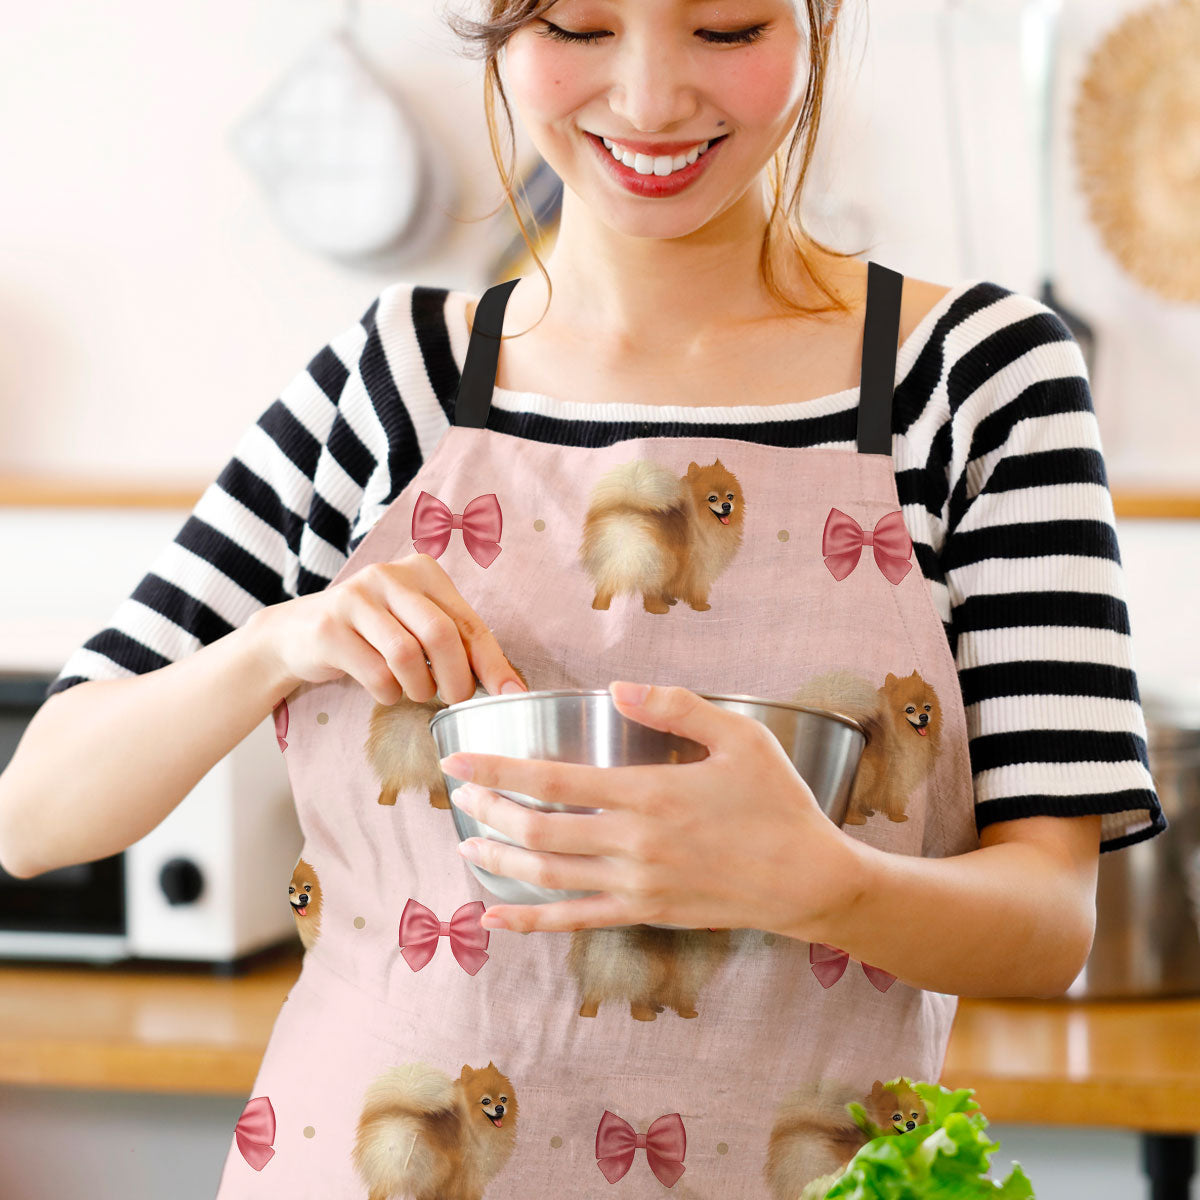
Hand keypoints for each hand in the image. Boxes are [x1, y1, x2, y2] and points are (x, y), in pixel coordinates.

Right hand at [246, 553, 526, 705]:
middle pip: (441, 635)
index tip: (513, 695)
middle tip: (455, 700)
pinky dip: (388, 694)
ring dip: (419, 689)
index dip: (493, 663)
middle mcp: (389, 576)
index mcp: (422, 572)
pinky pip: (376, 674)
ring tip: (417, 693)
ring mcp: (355, 598)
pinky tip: (386, 691)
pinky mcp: (330, 628)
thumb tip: (510, 685)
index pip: (469, 622)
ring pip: (407, 656)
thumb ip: (457, 643)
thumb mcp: (415, 626)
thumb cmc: (372, 635)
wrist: (297, 634)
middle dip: (456, 679)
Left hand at [439, 680, 853, 935]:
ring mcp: (636, 886)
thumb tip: (617, 688)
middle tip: (458, 794)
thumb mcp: (740, 736)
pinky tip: (496, 919)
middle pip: (538, 830)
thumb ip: (676, 707)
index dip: (498, 769)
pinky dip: (530, 921)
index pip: (553, 780)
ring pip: (548, 876)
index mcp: (650, 794)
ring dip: (500, 860)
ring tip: (466, 844)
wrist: (809, 880)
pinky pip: (574, 920)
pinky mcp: (644, 914)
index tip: (458, 759)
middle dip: (489, 811)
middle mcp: (634, 844)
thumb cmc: (778, 802)